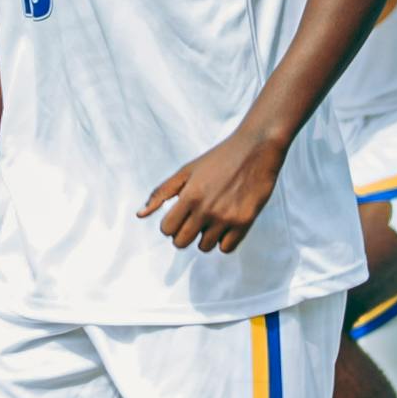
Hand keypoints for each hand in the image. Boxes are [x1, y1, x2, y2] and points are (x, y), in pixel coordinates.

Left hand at [138, 125, 290, 256]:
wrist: (257, 149)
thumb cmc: (219, 158)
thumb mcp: (187, 170)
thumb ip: (162, 192)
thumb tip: (140, 215)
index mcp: (190, 195)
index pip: (167, 229)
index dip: (170, 224)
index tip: (180, 215)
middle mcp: (206, 209)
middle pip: (181, 242)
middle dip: (184, 233)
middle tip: (195, 219)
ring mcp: (226, 217)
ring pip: (204, 247)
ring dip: (205, 236)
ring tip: (213, 218)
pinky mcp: (245, 222)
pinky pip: (226, 248)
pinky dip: (224, 240)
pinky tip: (226, 224)